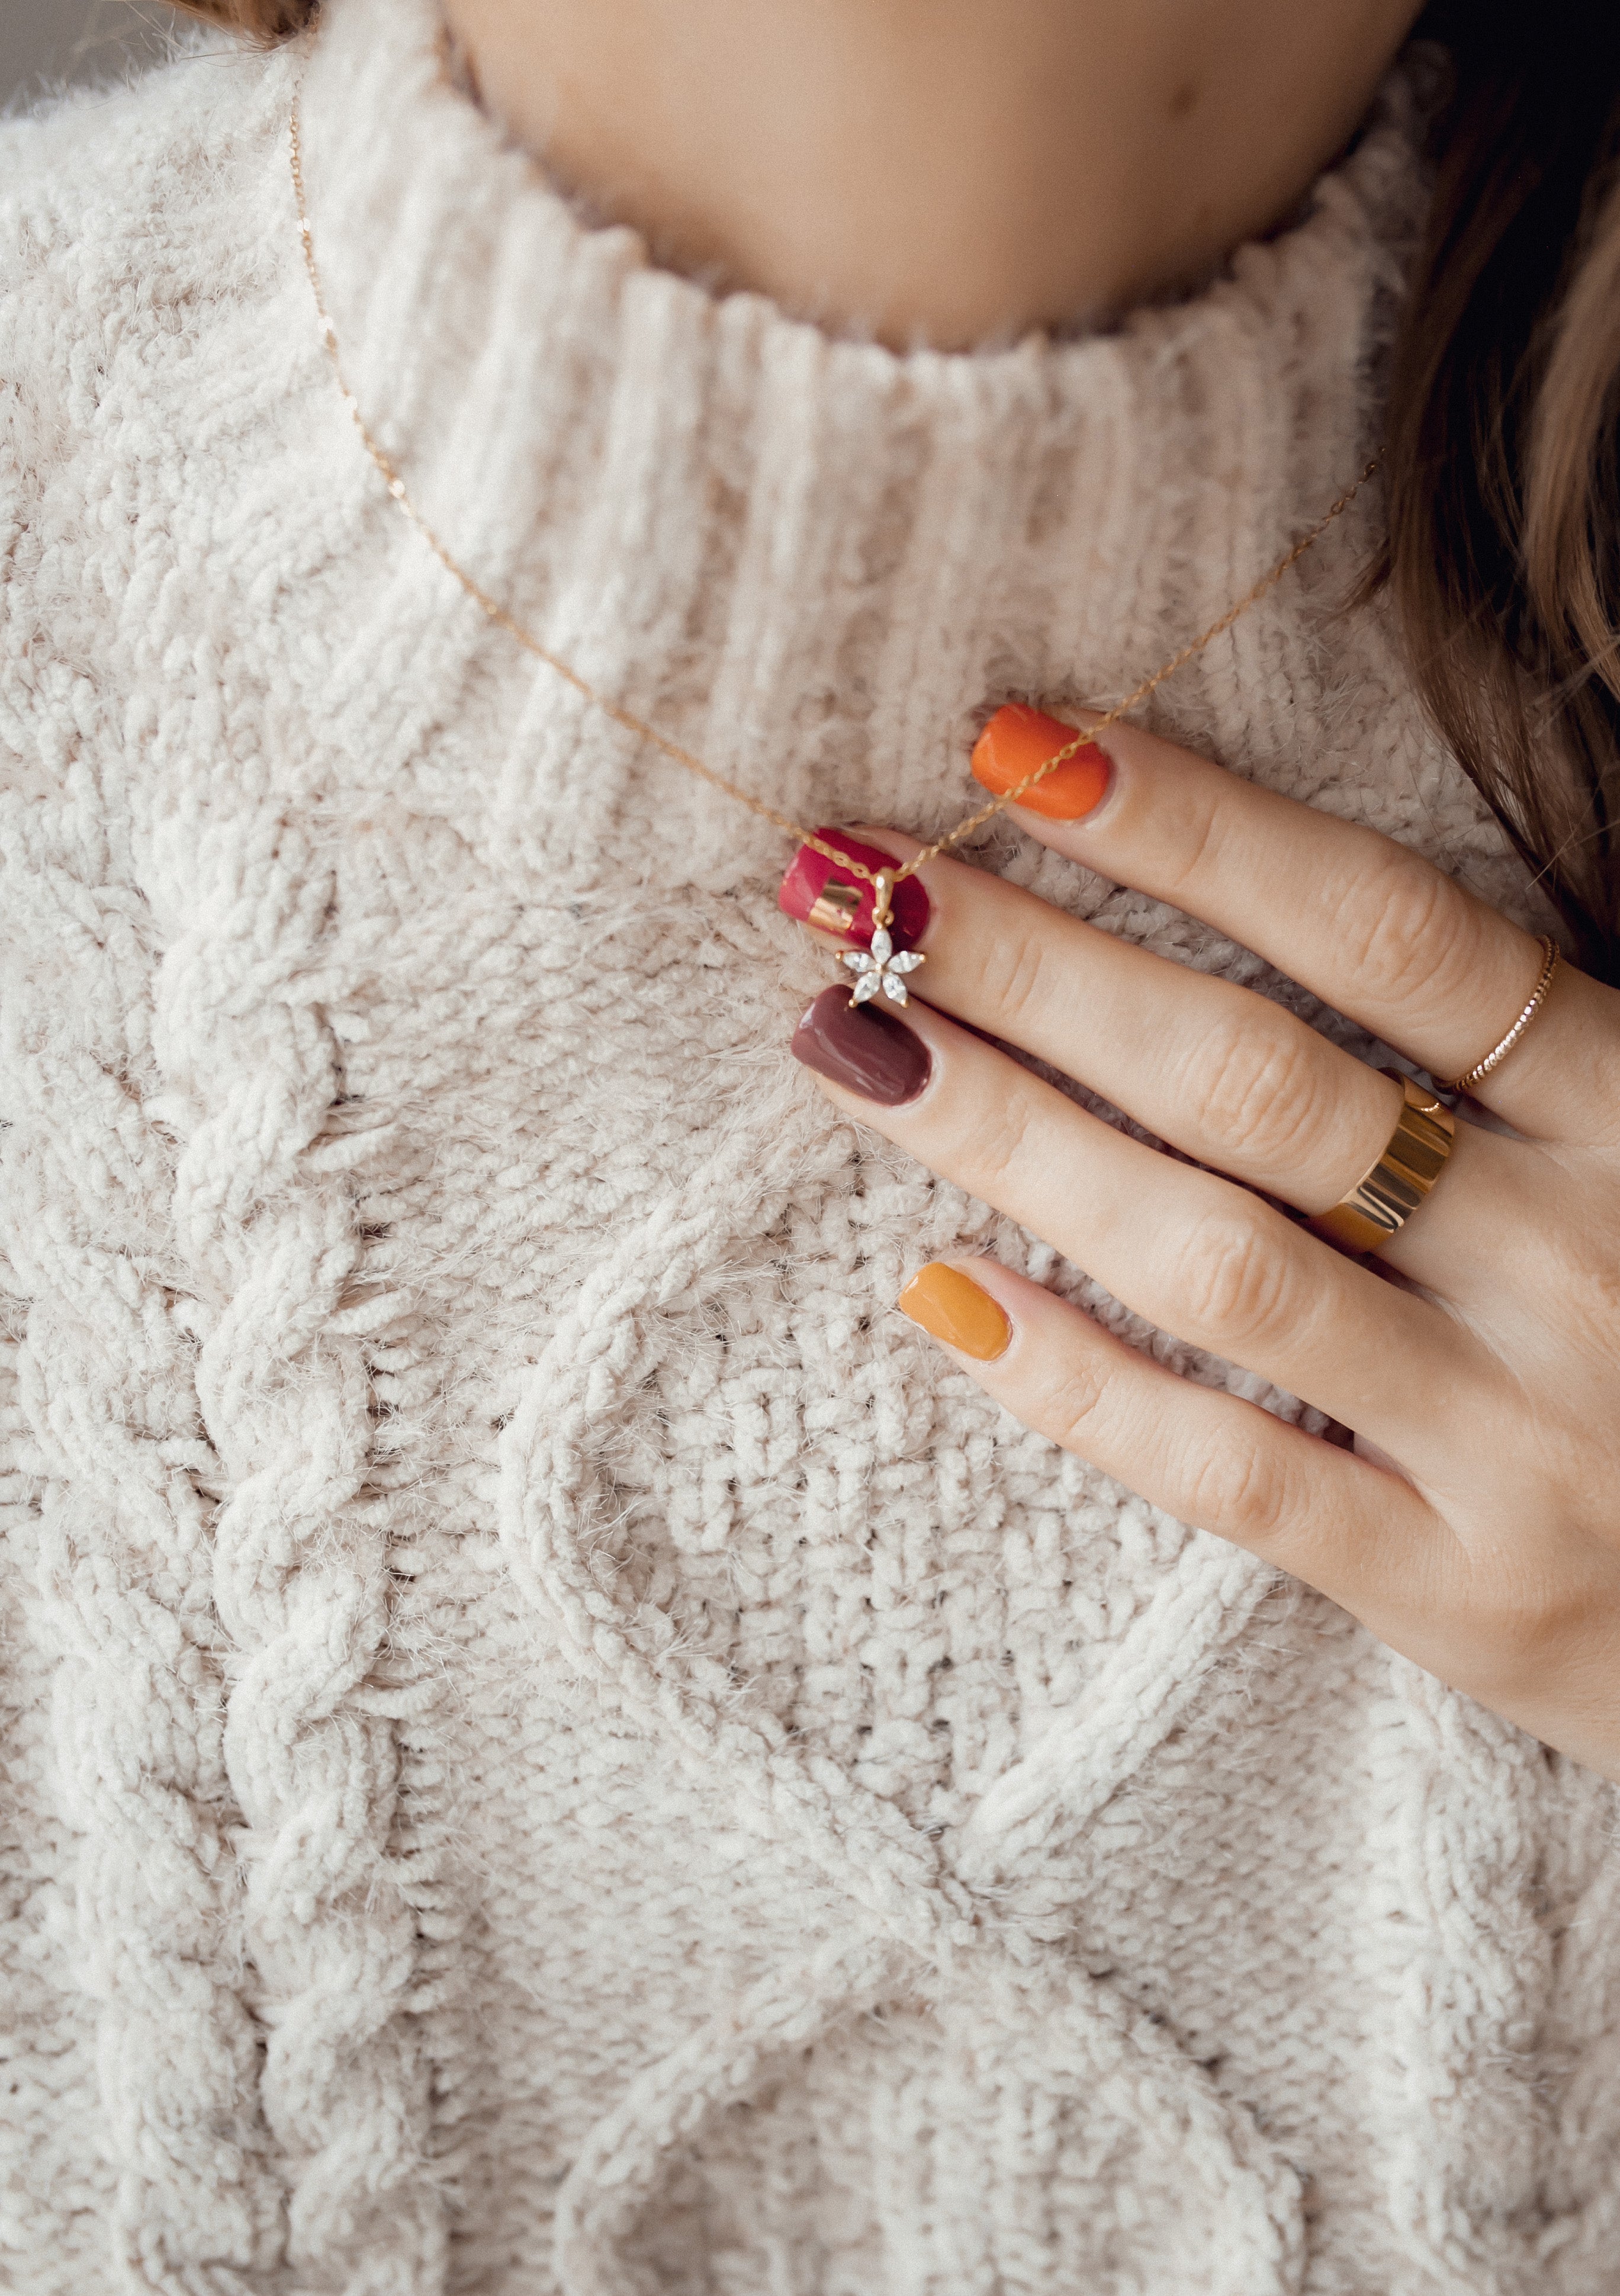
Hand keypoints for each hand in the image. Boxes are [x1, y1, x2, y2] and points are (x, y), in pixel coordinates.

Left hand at [783, 714, 1619, 1781]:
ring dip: (1015, 1142)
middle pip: (1256, 1081)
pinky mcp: (1451, 1583)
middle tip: (866, 883)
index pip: (1386, 930)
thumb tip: (1246, 890)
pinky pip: (1226, 1474)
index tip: (1021, 750)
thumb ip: (1507, 1047)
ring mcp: (1507, 1431)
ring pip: (1215, 1263)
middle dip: (1041, 968)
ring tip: (852, 1045)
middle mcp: (1568, 1253)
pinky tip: (940, 1291)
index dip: (1196, 829)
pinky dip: (1078, 1383)